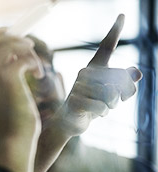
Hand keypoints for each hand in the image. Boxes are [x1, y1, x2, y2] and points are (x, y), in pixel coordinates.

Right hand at [0, 28, 44, 140]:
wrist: (14, 139)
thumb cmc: (10, 117)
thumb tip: (11, 47)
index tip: (10, 33)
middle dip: (13, 37)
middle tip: (29, 45)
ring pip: (8, 44)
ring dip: (26, 49)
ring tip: (35, 64)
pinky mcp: (7, 79)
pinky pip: (22, 56)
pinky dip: (34, 61)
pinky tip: (38, 74)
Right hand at [51, 14, 141, 136]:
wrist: (69, 121)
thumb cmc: (92, 104)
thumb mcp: (112, 94)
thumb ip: (125, 83)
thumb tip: (137, 72)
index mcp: (94, 67)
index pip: (107, 47)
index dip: (115, 31)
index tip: (122, 15)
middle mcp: (85, 73)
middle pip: (119, 78)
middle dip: (122, 94)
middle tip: (110, 101)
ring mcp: (79, 86)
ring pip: (111, 95)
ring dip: (111, 105)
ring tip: (100, 107)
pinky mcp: (75, 101)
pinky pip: (102, 107)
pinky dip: (102, 113)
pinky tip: (93, 114)